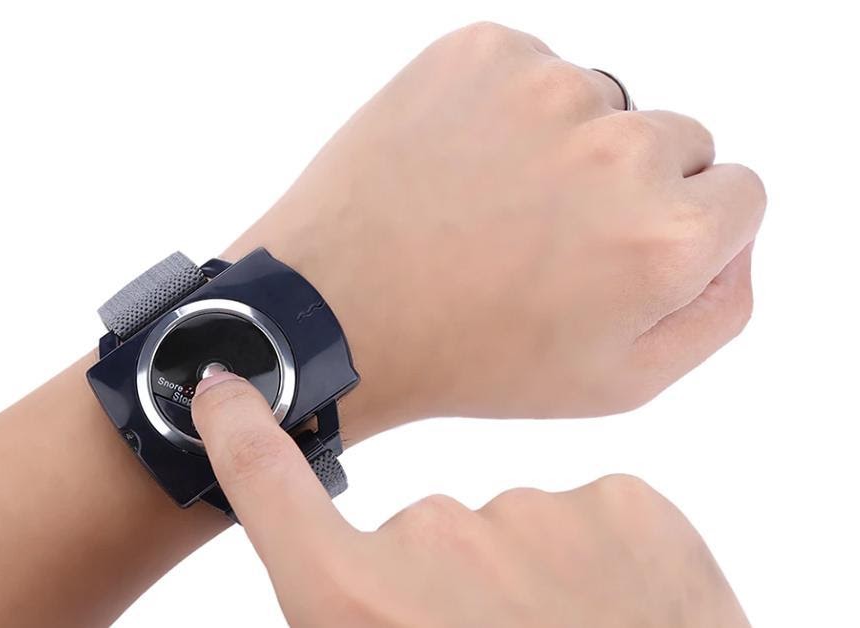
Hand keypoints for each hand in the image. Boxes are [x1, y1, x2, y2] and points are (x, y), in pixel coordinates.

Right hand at [192, 374, 749, 626]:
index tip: (223, 388)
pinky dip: (598, 562)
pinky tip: (619, 615)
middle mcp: (437, 538)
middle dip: (445, 588)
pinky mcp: (624, 499)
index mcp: (362, 600)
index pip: (269, 485)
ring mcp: (536, 511)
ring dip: (527, 581)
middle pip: (419, 536)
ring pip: (509, 533)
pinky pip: (585, 517)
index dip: (239, 430)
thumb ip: (349, 606)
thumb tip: (352, 584)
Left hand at [224, 23, 764, 435]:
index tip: (617, 251)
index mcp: (667, 232)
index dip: (681, 227)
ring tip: (490, 207)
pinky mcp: (481, 52)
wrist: (335, 309)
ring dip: (564, 144)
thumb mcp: (618, 381)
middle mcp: (620, 145)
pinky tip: (460, 168)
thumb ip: (717, 306)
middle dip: (628, 185)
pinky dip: (505, 110)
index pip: (738, 191)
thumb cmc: (469, 356)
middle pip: (676, 139)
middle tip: (545, 237)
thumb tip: (735, 234)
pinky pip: (531, 69)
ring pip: (601, 103)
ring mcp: (546, 87)